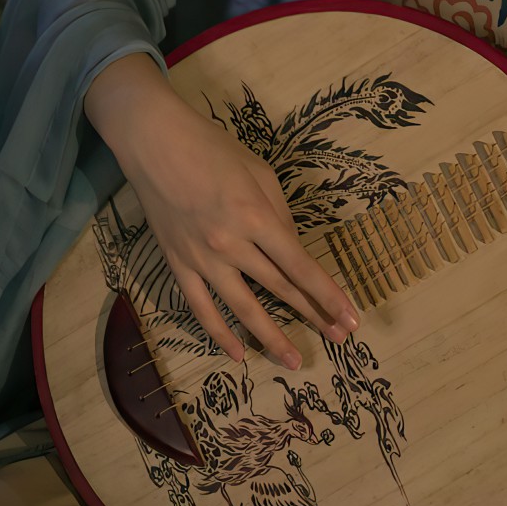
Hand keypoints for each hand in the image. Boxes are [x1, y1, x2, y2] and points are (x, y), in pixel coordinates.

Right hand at [89, 64, 359, 366]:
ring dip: (271, 337)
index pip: (300, 266)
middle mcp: (232, 244)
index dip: (327, 294)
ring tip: (294, 361)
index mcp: (257, 217)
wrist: (156, 145)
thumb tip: (293, 249)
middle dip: (312, 314)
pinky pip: (201, 309)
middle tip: (338, 338)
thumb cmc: (214, 150)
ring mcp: (202, 260)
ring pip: (242, 308)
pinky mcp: (178, 266)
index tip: (349, 317)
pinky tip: (238, 355)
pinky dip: (220, 333)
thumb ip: (279, 214)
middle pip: (279, 288)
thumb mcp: (260, 173)